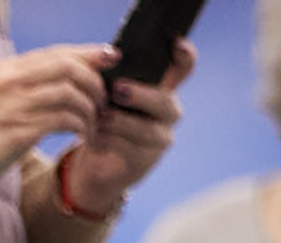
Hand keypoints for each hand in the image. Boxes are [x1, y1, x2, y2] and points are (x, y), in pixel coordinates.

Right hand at [0, 45, 110, 203]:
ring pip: (71, 91)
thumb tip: (50, 91)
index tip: (110, 58)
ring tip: (94, 124)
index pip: (57, 53)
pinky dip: (80, 126)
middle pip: (70, 66)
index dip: (89, 53)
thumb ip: (18, 92)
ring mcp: (15, 105)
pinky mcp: (18, 130)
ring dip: (90, 107)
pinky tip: (82, 136)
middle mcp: (12, 81)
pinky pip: (63, 118)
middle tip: (104, 101)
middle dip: (95, 81)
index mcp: (6, 71)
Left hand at [59, 40, 195, 215]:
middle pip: (165, 101)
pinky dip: (110, 141)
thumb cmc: (104, 118)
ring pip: (146, 129)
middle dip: (141, 95)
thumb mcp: (107, 93)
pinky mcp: (145, 161)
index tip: (177, 43)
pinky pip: (131, 150)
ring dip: (120, 122)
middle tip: (117, 89)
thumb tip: (109, 55)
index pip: (184, 68)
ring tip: (100, 117)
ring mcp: (160, 138)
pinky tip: (94, 137)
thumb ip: (114, 74)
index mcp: (164, 88)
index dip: (186, 56)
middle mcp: (168, 112)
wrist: (95, 161)